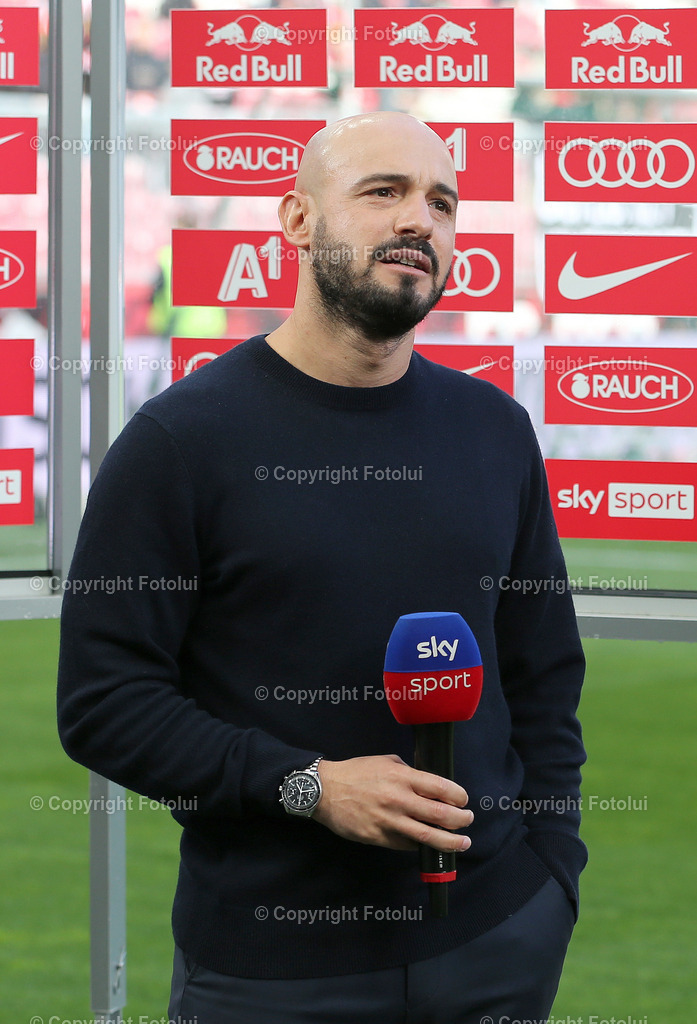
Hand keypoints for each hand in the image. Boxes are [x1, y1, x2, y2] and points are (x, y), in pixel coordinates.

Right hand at [313, 754, 472, 852]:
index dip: (458, 796)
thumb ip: (408, 772)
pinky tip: (428, 844)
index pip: (441, 787)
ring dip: (450, 841)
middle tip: (468, 820)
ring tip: (463, 843)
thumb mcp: (385, 762)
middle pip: (441, 815)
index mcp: (402, 777)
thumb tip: (428, 784)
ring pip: (428, 836)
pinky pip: (406, 844)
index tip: (464, 800)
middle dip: (461, 820)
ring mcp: (389, 821)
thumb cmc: (355, 772)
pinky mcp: (379, 838)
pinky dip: (420, 845)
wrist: (324, 790)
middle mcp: (399, 799)